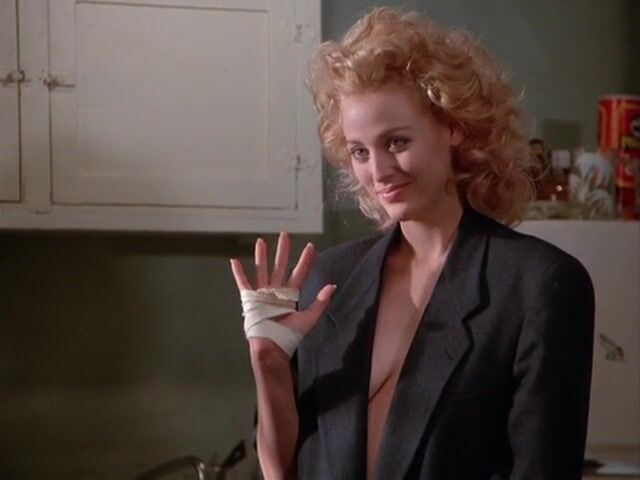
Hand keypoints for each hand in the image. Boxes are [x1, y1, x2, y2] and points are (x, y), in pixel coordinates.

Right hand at [229, 232, 335, 353]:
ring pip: (262, 270)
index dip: (306, 260)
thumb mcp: (309, 319)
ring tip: (261, 241)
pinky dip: (239, 273)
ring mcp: (263, 294)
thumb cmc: (289, 336)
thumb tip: (332, 285)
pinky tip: (235, 261)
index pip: (300, 272)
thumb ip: (320, 302)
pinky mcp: (251, 299)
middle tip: (285, 234)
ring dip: (261, 256)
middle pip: (280, 266)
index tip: (311, 246)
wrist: (272, 347)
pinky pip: (243, 283)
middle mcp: (277, 291)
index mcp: (291, 295)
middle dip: (283, 251)